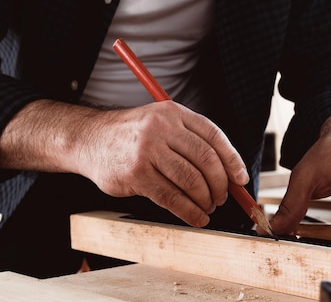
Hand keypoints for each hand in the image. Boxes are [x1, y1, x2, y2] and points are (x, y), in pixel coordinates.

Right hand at [0, 100, 248, 227]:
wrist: (89, 139)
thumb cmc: (131, 135)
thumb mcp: (160, 122)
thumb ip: (189, 139)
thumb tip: (227, 172)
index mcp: (172, 113)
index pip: (213, 136)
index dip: (232, 160)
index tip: (241, 179)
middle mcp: (161, 128)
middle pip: (205, 159)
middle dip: (220, 184)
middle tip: (223, 198)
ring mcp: (147, 151)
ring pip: (190, 181)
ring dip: (205, 200)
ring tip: (208, 208)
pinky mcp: (136, 175)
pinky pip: (171, 198)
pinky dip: (189, 212)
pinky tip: (196, 217)